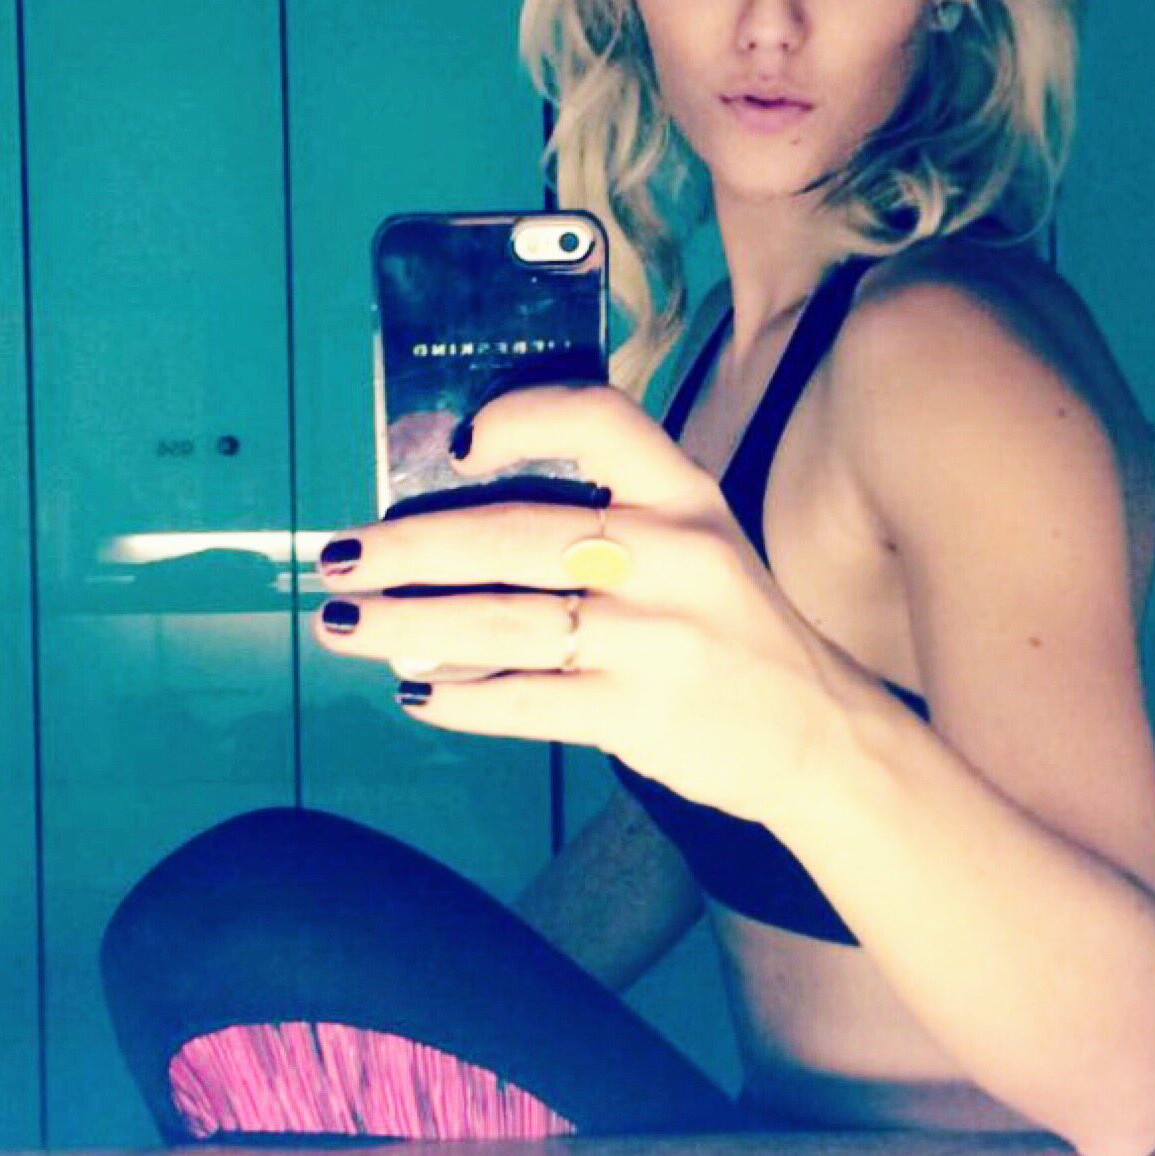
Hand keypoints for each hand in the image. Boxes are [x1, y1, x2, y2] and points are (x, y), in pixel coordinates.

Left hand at [311, 382, 845, 821]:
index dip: (520, 421)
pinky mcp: (638, 713)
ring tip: (344, 626)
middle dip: (409, 548)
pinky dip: (458, 697)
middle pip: (515, 535)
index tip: (455, 446)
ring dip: (407, 624)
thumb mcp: (695, 544)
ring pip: (504, 623)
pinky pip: (524, 700)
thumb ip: (606, 520)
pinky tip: (414, 691)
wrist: (816, 734)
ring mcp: (656, 638)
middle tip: (338, 560)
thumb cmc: (727, 626)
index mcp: (684, 494)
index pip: (600, 421)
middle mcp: (672, 555)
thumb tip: (452, 527)